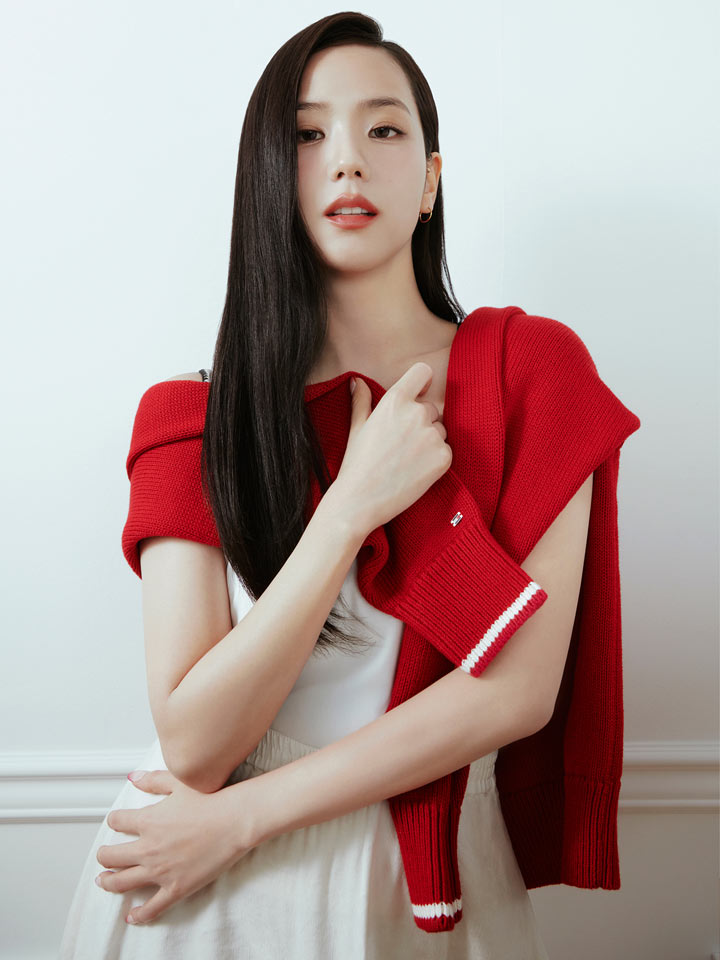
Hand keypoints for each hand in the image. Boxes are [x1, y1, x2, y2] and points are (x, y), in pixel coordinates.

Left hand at [95, 769, 256, 924]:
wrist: (236, 821)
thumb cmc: (212, 799)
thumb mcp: (180, 782)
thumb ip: (153, 780)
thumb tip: (133, 778)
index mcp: (148, 821)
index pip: (117, 822)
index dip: (114, 820)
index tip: (117, 822)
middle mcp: (148, 848)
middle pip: (111, 856)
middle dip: (104, 855)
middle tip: (104, 855)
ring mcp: (161, 871)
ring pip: (122, 882)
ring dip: (109, 882)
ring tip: (104, 881)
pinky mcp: (176, 888)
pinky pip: (151, 907)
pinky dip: (138, 914)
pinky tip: (131, 915)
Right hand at [333, 362, 451, 532]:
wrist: (360, 500)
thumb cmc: (356, 464)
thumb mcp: (356, 427)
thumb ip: (362, 401)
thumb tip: (357, 381)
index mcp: (395, 400)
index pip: (423, 372)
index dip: (422, 383)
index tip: (418, 394)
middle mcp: (417, 413)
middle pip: (431, 408)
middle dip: (421, 422)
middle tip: (400, 445)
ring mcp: (432, 435)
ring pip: (440, 430)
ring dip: (429, 441)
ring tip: (406, 460)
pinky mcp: (444, 457)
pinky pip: (446, 450)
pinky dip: (435, 460)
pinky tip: (415, 471)